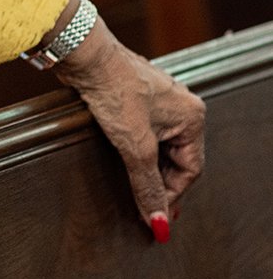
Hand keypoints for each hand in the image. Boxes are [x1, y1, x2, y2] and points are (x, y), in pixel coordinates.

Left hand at [57, 20, 205, 237]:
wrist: (85, 56)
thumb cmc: (114, 90)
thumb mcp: (135, 147)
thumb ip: (147, 186)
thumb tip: (159, 221)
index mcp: (192, 117)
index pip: (191, 170)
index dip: (173, 195)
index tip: (156, 215)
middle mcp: (181, 107)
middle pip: (177, 160)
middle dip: (160, 182)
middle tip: (145, 205)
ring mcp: (159, 102)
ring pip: (160, 147)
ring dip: (148, 168)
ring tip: (133, 184)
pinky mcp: (137, 100)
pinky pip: (145, 134)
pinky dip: (137, 151)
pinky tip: (123, 160)